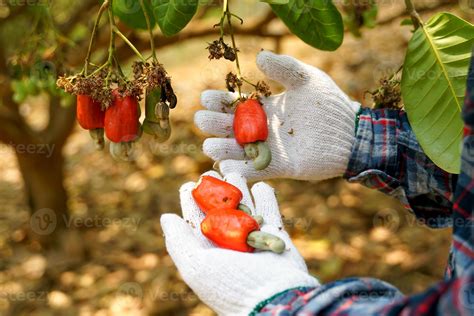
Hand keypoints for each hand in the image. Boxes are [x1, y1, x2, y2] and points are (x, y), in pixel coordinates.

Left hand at [161, 171, 318, 314]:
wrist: (274, 299)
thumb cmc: (231, 284)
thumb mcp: (196, 265)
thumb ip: (179, 241)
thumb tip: (166, 217)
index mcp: (208, 250)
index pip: (195, 221)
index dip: (190, 203)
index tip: (187, 185)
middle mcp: (230, 244)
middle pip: (221, 210)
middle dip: (217, 191)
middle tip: (213, 172)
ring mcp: (254, 239)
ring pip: (246, 207)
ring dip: (240, 189)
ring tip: (235, 171)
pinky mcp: (276, 236)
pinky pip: (271, 211)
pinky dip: (266, 198)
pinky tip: (261, 185)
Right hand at [195, 51, 359, 180]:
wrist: (351, 132)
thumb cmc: (329, 103)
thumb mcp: (307, 78)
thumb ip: (284, 67)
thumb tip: (260, 56)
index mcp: (264, 107)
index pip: (234, 104)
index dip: (218, 101)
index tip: (206, 98)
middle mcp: (261, 129)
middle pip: (228, 128)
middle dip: (213, 124)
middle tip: (204, 120)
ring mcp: (268, 149)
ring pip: (236, 151)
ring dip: (221, 149)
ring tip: (211, 146)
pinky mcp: (279, 167)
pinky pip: (255, 170)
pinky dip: (240, 169)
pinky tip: (227, 166)